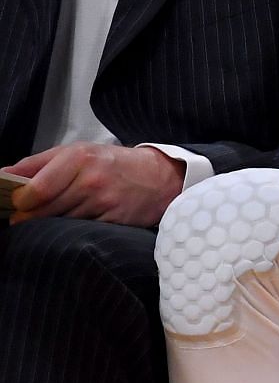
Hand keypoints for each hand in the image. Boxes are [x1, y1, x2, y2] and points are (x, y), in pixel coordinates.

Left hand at [5, 144, 184, 226]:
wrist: (159, 177)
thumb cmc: (112, 163)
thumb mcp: (76, 152)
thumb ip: (38, 163)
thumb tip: (3, 175)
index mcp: (78, 158)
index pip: (37, 189)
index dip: (20, 202)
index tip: (16, 204)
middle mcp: (91, 180)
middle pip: (45, 210)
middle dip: (28, 217)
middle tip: (22, 218)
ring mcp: (104, 202)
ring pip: (61, 222)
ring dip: (48, 225)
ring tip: (48, 220)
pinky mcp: (114, 220)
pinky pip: (81, 230)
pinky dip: (71, 230)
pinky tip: (72, 225)